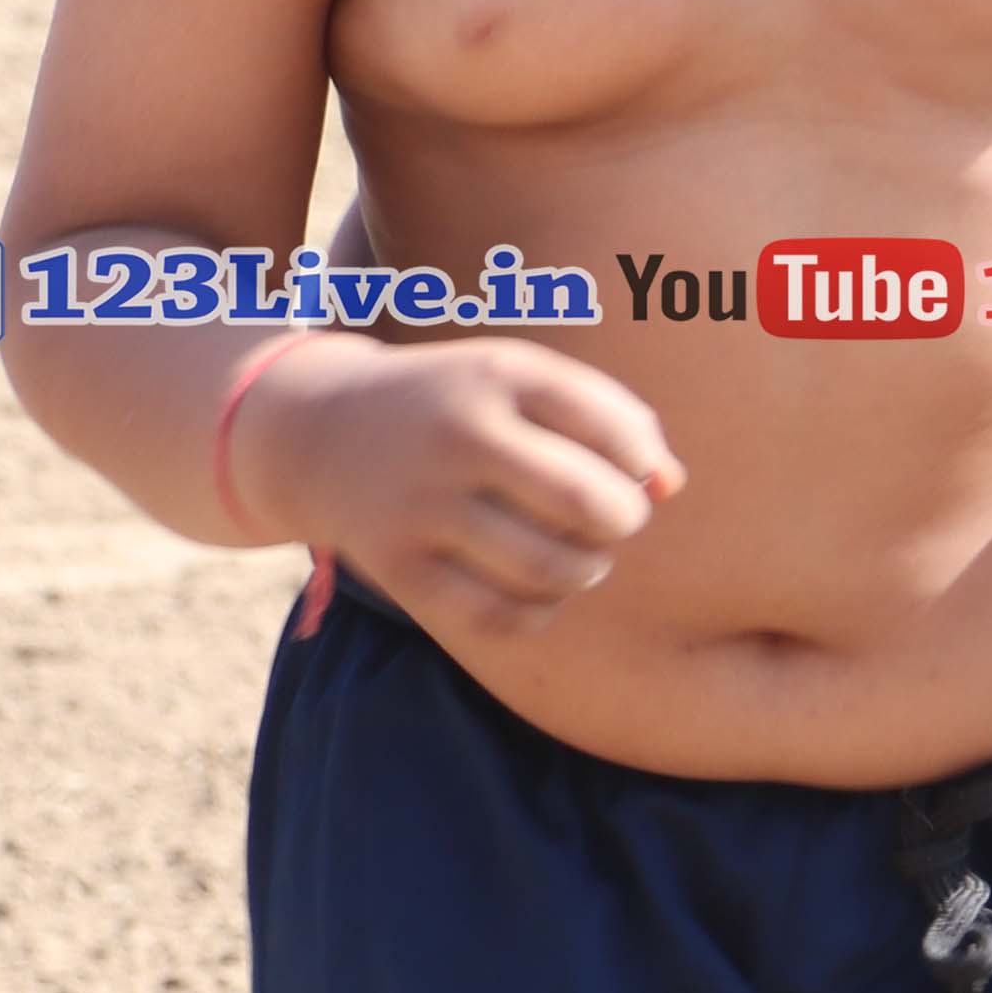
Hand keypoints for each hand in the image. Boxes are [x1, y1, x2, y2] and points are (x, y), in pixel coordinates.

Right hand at [229, 334, 681, 649]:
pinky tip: (536, 588)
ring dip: (587, 570)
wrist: (319, 432)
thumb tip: (671, 485)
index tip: (626, 468)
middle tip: (609, 519)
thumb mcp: (520, 381)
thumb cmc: (453, 406)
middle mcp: (458, 437)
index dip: (643, 461)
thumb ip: (609, 417)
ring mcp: (423, 506)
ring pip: (551, 569)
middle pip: (591, 505)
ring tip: (578, 555)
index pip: (616, 429)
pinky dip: (539, 611)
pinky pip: (500, 617)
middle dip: (622, 521)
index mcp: (497, 375)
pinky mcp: (399, 568)